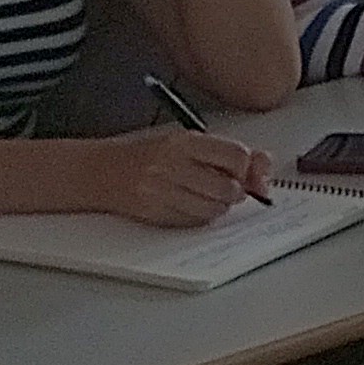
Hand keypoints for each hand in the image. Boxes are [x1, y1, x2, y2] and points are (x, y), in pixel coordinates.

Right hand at [91, 128, 272, 227]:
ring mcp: (162, 191)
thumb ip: (225, 152)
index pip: (236, 155)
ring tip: (205, 196)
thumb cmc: (147, 156)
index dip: (246, 168)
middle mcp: (172, 165)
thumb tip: (263, 168)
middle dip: (235, 192)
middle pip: (229, 188)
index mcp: (184, 142)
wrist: (99, 172)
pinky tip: (189, 205)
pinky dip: (200, 217)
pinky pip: (195, 222)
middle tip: (226, 188)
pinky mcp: (155, 213)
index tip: (242, 171)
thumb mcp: (185, 143)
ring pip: (215, 209)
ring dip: (219, 206)